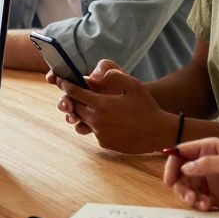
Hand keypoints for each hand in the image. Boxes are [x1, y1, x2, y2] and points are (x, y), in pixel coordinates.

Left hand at [56, 64, 175, 152]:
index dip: (65, 85)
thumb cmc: (147, 107)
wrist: (158, 132)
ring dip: (84, 113)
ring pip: (83, 121)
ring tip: (92, 107)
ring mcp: (99, 133)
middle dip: (72, 100)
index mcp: (101, 104)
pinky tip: (108, 121)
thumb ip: (116, 75)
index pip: (74, 92)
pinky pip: (94, 132)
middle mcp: (96, 120)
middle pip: (74, 107)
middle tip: (75, 94)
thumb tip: (101, 74)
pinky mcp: (104, 143)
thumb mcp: (134, 85)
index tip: (60, 80)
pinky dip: (96, 125)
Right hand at [163, 138, 218, 212]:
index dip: (172, 164)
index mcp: (211, 149)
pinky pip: (201, 201)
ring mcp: (213, 181)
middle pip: (182, 174)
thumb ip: (209, 164)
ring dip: (190, 197)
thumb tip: (185, 168)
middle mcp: (209, 164)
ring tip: (200, 204)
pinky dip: (199, 205)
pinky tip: (207, 207)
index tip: (168, 179)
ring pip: (190, 189)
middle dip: (181, 185)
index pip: (183, 153)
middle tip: (188, 197)